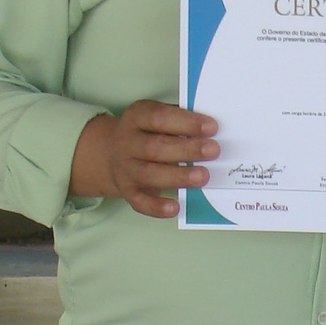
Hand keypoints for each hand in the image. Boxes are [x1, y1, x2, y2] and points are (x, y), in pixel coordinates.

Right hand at [70, 102, 219, 217]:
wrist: (112, 153)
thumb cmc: (146, 133)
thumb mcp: (157, 119)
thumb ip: (180, 120)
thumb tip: (210, 129)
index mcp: (136, 117)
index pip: (159, 117)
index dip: (185, 122)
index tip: (212, 127)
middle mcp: (127, 143)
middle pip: (155, 147)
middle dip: (186, 149)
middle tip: (213, 150)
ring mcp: (126, 169)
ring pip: (150, 174)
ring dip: (178, 176)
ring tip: (203, 176)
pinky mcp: (128, 191)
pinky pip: (141, 202)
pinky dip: (157, 207)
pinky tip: (176, 207)